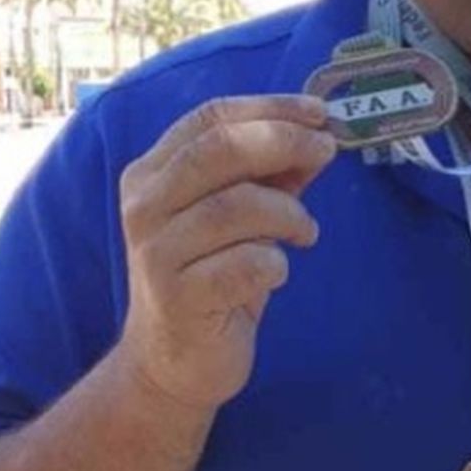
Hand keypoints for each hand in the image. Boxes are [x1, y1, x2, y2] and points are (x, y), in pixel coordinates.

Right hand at [116, 95, 336, 409]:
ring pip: (236, 205)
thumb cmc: (212, 274)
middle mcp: (145, 205)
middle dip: (283, 142)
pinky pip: (245, 264)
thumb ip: (272, 174)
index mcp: (152, 172)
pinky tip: (277, 272)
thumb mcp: (242, 215)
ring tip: (305, 232)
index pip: (211, 118)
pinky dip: (276, 262)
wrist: (174, 362)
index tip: (319, 114)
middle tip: (326, 152)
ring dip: (289, 213)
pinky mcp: (178, 298)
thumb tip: (319, 134)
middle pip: (219, 149)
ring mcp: (156, 252)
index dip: (270, 108)